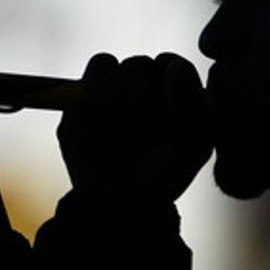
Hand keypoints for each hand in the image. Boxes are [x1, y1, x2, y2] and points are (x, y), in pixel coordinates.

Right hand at [58, 53, 211, 203]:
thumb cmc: (163, 174)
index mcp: (164, 94)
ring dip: (116, 89)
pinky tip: (101, 115)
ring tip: (122, 118)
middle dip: (142, 90)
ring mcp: (101, 97)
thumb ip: (193, 103)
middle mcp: (131, 90)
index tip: (174, 111)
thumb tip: (174, 67)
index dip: (170, 81)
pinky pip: (78, 84)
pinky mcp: (75, 106)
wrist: (122, 205)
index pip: (168, 64)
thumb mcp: (194, 143)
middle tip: (144, 122)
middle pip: (137, 64)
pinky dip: (93, 91)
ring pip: (106, 64)